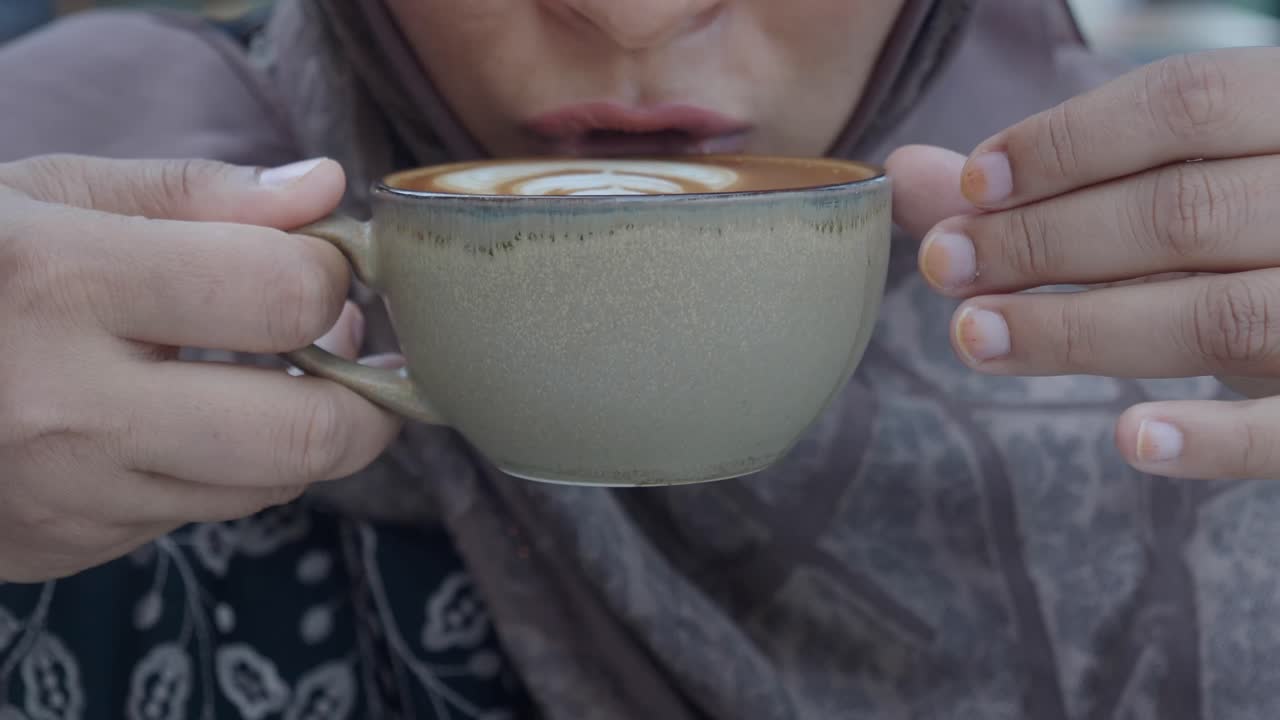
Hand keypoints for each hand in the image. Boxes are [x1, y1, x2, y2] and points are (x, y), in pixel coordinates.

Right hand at [0, 155, 400, 581]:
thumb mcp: (52, 194)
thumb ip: (199, 195)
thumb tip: (326, 194)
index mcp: (64, 284)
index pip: (284, 296)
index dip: (329, 276)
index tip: (320, 266)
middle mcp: (67, 408)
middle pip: (308, 436)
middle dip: (365, 397)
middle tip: (352, 353)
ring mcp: (67, 495)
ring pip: (268, 487)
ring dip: (296, 431)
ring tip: (256, 372)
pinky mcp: (66, 547)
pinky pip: (200, 513)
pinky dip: (221, 467)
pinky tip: (175, 418)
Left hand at [888, 48, 1279, 480]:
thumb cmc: (1249, 224)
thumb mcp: (1176, 180)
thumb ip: (1050, 179)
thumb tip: (906, 170)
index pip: (1183, 102)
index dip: (1066, 144)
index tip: (972, 187)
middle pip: (1182, 212)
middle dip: (1043, 242)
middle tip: (946, 267)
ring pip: (1221, 314)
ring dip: (1080, 331)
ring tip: (976, 338)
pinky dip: (1214, 438)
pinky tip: (1126, 436)